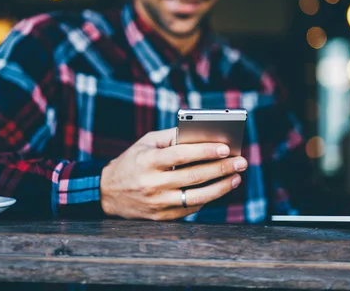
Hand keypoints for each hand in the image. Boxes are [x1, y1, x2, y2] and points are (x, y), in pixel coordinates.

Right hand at [100, 128, 247, 220]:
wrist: (107, 193)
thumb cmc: (132, 162)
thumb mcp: (146, 143)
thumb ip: (171, 137)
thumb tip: (201, 133)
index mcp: (148, 161)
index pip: (180, 154)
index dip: (204, 151)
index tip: (226, 147)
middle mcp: (152, 183)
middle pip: (193, 176)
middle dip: (221, 168)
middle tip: (241, 162)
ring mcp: (157, 203)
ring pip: (196, 196)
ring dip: (221, 187)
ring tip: (236, 177)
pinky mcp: (161, 217)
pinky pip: (190, 208)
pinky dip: (207, 198)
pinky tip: (220, 188)